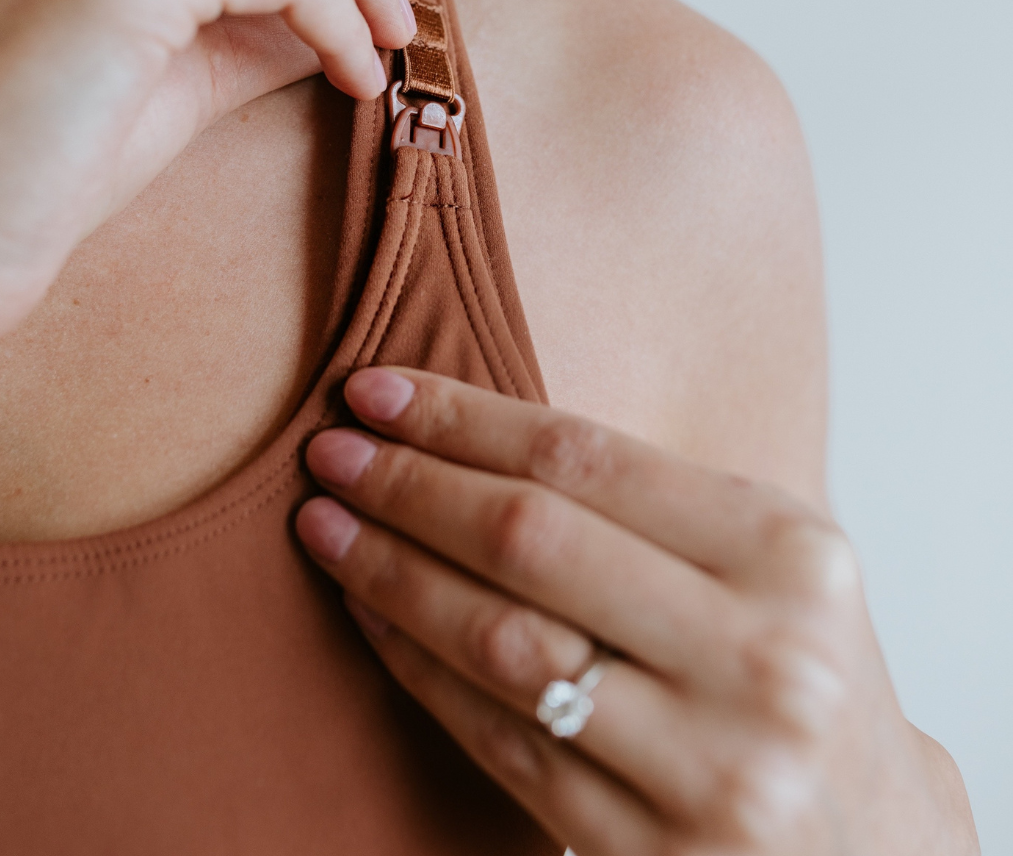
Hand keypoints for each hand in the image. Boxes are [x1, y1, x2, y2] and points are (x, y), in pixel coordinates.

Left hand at [296, 369, 977, 854]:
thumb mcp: (768, 563)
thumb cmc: (798, 671)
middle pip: (530, 539)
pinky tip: (370, 613)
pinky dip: (416, 667)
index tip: (377, 388)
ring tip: (323, 524)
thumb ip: (648, 504)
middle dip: (408, 485)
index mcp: (791, 554)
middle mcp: (761, 658)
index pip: (584, 457)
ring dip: (389, 572)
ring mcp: (709, 767)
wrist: (874, 849)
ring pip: (499, 641)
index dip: (461, 416)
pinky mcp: (650, 852)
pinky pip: (498, 740)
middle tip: (330, 450)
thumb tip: (463, 430)